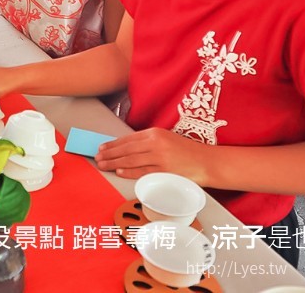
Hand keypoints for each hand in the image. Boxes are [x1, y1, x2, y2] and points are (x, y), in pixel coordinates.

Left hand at [95, 128, 211, 183]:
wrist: (206, 162)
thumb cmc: (187, 151)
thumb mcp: (166, 139)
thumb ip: (148, 142)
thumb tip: (127, 148)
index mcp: (155, 133)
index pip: (128, 138)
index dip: (113, 143)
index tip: (102, 147)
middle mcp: (156, 143)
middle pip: (127, 149)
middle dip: (110, 153)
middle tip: (97, 157)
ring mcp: (160, 158)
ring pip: (131, 160)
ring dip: (114, 163)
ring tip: (103, 165)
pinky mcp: (164, 171)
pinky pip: (142, 171)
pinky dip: (129, 171)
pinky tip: (119, 171)